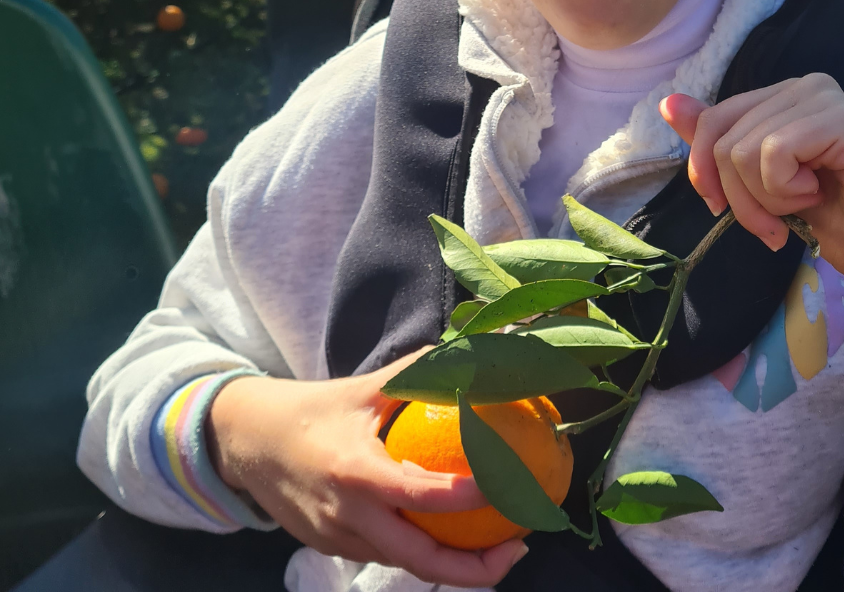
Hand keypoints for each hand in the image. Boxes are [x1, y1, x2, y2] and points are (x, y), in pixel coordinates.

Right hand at [206, 351, 528, 585]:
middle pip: (418, 560)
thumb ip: (418, 372)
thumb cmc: (313, 408)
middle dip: (474, 569)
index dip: (466, 498)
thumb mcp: (365, 387)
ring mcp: (336, 539)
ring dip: (452, 562)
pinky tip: (449, 531)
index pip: (420, 496)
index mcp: (356, 472)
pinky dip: (420, 549)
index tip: (505, 489)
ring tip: (499, 542)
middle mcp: (346, 515)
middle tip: (520, 546)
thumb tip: (470, 352)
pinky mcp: (331, 549)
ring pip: (404, 562)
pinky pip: (383, 554)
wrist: (247, 442)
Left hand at [661, 77, 843, 448]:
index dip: (705, 174)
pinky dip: (785, 191)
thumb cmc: (831, 219)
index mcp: (784, 95)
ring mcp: (827, 99)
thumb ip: (716, 141)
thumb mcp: (757, 182)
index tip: (726, 208)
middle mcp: (806, 85)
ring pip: (743, 150)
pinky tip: (818, 195)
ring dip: (765, 200)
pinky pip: (774, 153)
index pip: (711, 122)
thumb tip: (668, 103)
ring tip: (801, 208)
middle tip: (775, 222)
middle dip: (739, 198)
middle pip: (722, 141)